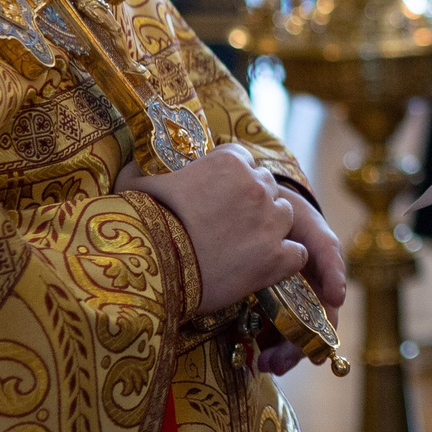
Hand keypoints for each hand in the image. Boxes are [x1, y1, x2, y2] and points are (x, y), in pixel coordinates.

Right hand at [120, 144, 312, 315]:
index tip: (217, 197)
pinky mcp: (276, 258)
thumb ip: (144, 165)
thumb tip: (137, 159)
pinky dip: (284, 260)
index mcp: (228, 161)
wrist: (149, 272)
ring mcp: (269, 223)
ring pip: (285, 217)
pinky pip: (296, 253)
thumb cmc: (139, 224)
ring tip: (242, 247)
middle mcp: (256, 185)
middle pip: (266, 187)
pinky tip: (263, 266)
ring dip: (270, 228)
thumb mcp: (134, 182)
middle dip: (251, 203)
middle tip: (227, 226)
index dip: (231, 180)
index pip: (244, 160)